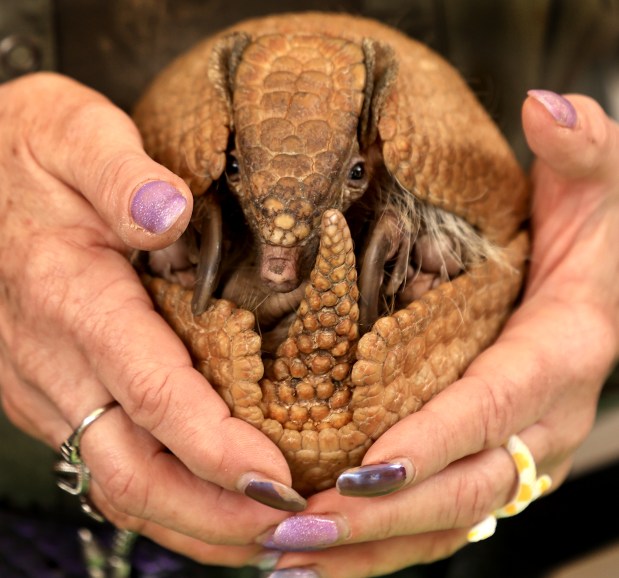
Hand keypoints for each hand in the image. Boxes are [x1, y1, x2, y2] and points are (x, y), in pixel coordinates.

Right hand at [0, 72, 303, 566]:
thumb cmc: (25, 151)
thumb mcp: (71, 134)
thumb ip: (119, 172)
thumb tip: (169, 210)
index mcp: (73, 300)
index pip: (153, 393)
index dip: (215, 447)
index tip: (276, 480)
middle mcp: (56, 362)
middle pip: (135, 471)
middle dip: (214, 516)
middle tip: (291, 532)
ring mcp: (49, 388)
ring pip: (120, 484)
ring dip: (195, 522)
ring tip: (266, 537)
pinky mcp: (54, 393)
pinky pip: (110, 463)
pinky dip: (169, 498)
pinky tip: (213, 503)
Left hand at [255, 92, 618, 576]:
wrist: (598, 278)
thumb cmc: (585, 230)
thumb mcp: (592, 185)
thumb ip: (581, 152)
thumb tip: (550, 109)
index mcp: (562, 353)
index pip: (493, 407)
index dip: (434, 441)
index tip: (364, 467)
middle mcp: (542, 418)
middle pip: (464, 485)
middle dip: (383, 513)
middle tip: (299, 524)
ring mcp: (515, 450)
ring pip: (448, 520)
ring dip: (370, 546)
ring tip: (289, 554)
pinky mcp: (486, 460)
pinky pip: (439, 519)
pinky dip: (381, 543)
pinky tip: (320, 550)